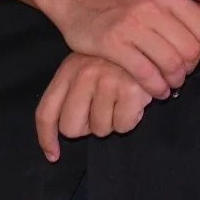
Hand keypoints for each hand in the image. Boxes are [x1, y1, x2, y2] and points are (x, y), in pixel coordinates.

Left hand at [36, 53, 151, 161]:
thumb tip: (53, 150)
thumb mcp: (87, 68)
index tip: (53, 155)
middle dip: (87, 127)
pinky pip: (123, 126)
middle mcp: (84, 73)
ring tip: (122, 99)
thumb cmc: (117, 61)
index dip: (47, 138)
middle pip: (70, 128)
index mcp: (69, 69)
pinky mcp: (130, 89)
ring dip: (113, 121)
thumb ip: (70, 96)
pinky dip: (131, 119)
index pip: (46, 112)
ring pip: (99, 130)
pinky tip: (135, 101)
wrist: (153, 44)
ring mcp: (107, 81)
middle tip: (103, 109)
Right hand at [38, 0, 199, 97]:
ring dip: (175, 79)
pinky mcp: (112, 45)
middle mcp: (151, 7)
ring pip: (169, 62)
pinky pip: (144, 73)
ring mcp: (131, 26)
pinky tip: (156, 90)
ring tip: (172, 82)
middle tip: (185, 71)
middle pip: (189, 48)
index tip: (198, 53)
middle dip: (191, 66)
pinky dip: (156, 87)